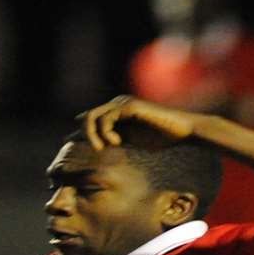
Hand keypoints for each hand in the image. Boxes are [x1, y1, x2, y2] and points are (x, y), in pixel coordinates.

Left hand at [76, 95, 201, 149]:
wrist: (183, 131)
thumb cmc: (163, 137)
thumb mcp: (133, 140)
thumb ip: (115, 139)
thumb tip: (98, 146)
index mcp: (117, 113)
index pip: (90, 119)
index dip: (79, 132)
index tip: (70, 145)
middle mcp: (117, 105)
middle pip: (86, 117)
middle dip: (84, 134)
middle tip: (97, 150)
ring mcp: (122, 104)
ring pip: (92, 117)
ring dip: (93, 135)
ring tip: (104, 147)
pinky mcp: (129, 106)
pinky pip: (105, 119)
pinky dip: (106, 132)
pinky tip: (116, 142)